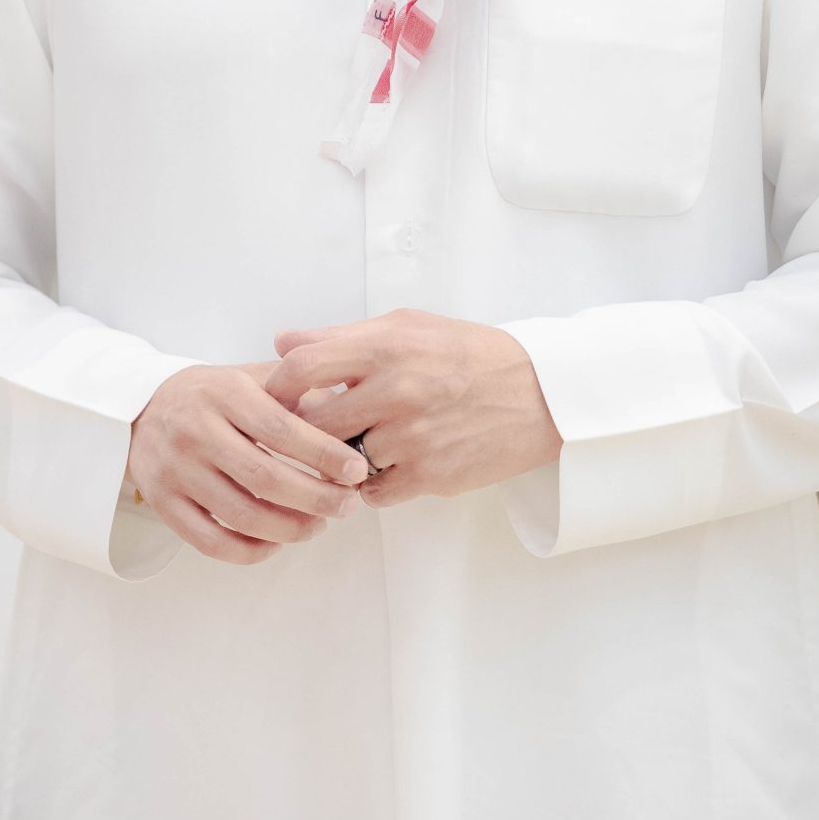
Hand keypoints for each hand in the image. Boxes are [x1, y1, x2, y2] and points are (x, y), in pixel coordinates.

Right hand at [128, 363, 366, 565]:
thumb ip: (297, 390)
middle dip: (317, 498)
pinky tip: (276, 542)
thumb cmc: (212, 395)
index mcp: (223, 393)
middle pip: (266, 479)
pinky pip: (212, 542)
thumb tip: (350, 413)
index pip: (282, 430)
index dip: (324, 455)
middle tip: (346, 505)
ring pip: (242, 516)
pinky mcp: (163, 504)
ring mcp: (176, 471)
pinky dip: (251, 550)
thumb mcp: (250, 377)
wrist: (140, 407)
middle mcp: (195, 431)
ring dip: (291, 529)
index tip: (356, 471)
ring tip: (317, 524)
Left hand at [266, 309, 560, 508]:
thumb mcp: (407, 327)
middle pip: (313, 424)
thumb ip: (341, 336)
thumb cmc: (468, 355)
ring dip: (341, 459)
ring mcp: (412, 438)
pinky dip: (371, 484)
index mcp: (386, 347)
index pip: (302, 367)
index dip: (279, 386)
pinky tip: (388, 464)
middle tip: (310, 432)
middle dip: (305, 431)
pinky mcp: (430, 475)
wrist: (539, 394)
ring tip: (358, 445)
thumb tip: (282, 341)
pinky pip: (372, 492)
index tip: (279, 398)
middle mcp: (396, 392)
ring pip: (341, 462)